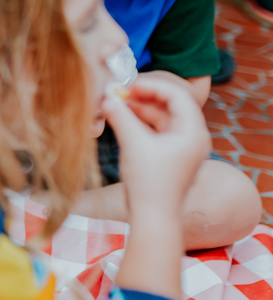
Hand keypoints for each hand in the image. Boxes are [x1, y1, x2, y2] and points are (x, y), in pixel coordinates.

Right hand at [106, 74, 210, 214]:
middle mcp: (193, 137)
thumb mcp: (133, 143)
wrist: (154, 216)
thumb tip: (106, 98)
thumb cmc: (149, 182)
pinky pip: (158, 130)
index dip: (153, 85)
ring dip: (141, 108)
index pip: (177, 95)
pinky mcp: (171, 155)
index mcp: (193, 132)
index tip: (129, 84)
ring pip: (163, 117)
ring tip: (118, 103)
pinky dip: (141, 121)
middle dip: (145, 95)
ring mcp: (183, 147)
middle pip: (171, 104)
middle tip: (121, 91)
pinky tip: (122, 118)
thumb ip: (120, 116)